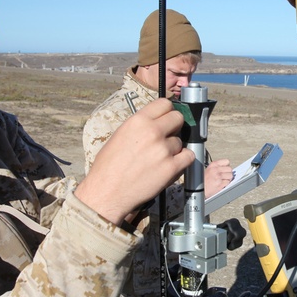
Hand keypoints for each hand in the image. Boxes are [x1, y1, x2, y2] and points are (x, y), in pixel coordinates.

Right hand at [75, 99, 193, 224]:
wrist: (107, 192)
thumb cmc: (108, 167)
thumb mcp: (120, 135)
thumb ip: (140, 126)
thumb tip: (156, 121)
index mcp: (138, 121)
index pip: (165, 103)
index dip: (167, 111)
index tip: (166, 118)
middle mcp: (153, 132)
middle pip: (178, 118)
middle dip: (174, 127)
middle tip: (166, 137)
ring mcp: (163, 149)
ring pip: (180, 141)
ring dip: (174, 148)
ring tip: (159, 159)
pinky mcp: (171, 167)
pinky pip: (189, 156)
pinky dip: (183, 160)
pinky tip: (171, 165)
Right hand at [204, 159, 232, 196]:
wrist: (198, 190)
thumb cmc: (203, 181)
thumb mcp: (208, 170)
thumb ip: (217, 167)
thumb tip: (226, 168)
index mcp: (213, 165)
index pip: (226, 161)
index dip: (227, 166)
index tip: (225, 169)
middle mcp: (216, 169)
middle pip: (230, 169)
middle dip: (228, 173)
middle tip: (225, 176)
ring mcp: (218, 177)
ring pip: (230, 176)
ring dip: (228, 179)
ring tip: (223, 181)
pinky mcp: (220, 184)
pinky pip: (228, 182)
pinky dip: (226, 184)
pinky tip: (221, 185)